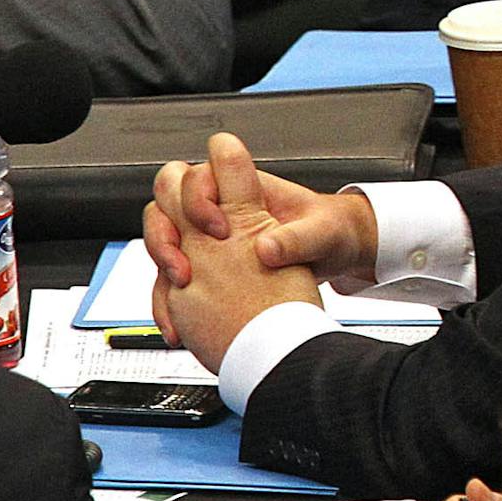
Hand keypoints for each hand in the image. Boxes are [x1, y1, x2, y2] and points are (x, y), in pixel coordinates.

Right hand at [144, 153, 377, 292]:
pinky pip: (175, 277)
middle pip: (166, 206)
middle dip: (165, 236)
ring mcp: (212, 238)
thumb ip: (296, 239)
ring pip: (165, 242)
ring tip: (179, 296)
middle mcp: (223, 209)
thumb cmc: (333, 230)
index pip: (199, 176)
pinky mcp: (211, 265)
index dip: (199, 197)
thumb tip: (266, 249)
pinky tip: (178, 323)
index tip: (219, 230)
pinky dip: (171, 299)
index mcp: (247, 190)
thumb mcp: (323, 233)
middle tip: (186, 270)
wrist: (339, 253)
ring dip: (162, 268)